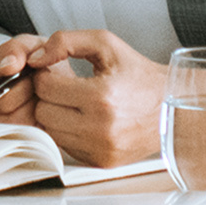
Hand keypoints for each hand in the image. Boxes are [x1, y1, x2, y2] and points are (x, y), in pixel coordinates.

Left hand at [12, 34, 169, 173]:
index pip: (45, 87)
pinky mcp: (101, 162)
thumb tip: (35, 57)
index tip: (59, 73)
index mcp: (102, 96)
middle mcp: (101, 128)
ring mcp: (101, 149)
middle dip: (50, 98)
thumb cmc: (139, 76)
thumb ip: (65, 42)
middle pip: (44, 112)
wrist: (171, 108)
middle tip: (66, 89)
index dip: (47, 76)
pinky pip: (66, 147)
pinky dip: (70, 133)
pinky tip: (85, 120)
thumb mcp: (106, 44)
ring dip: (57, 116)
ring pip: (51, 132)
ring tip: (76, 104)